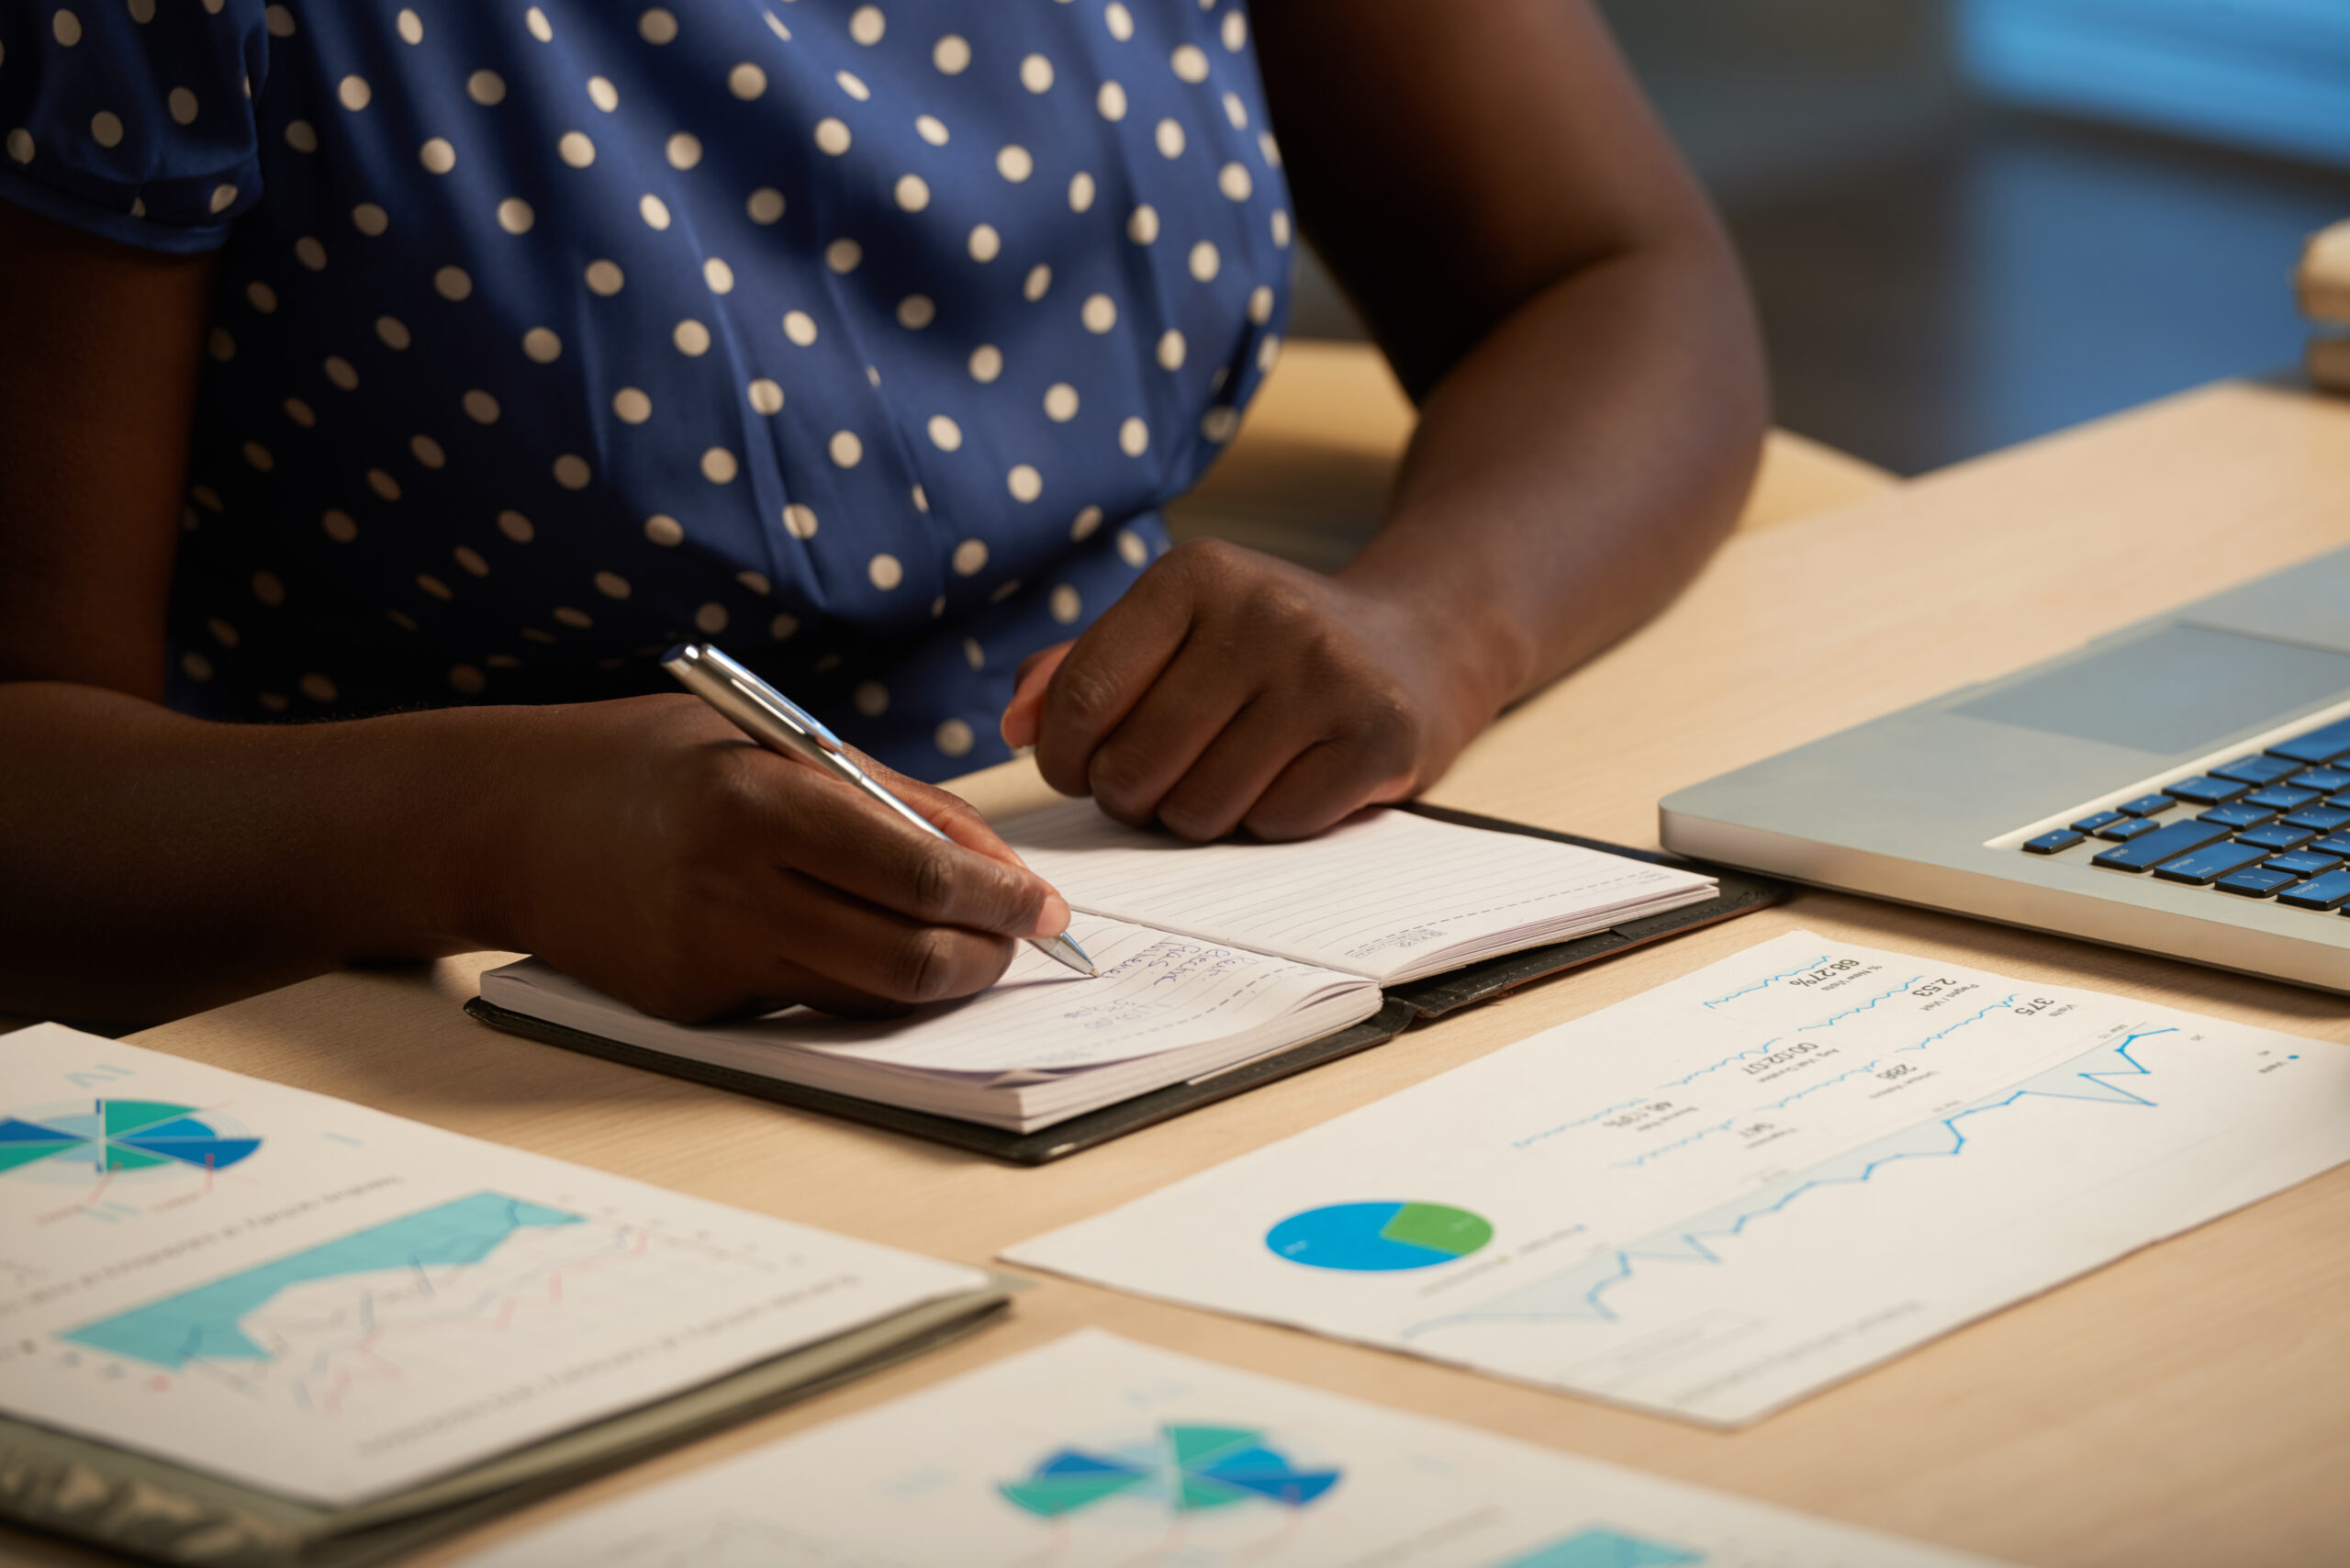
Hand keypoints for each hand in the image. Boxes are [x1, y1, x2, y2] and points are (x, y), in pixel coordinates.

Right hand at [474, 694, 1069, 1021]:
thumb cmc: (647, 760)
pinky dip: (860, 981)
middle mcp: (735, 889)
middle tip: (1023, 937)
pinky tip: (871, 945)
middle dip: (988, 953)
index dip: (1002, 897)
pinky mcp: (692, 1006)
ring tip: (968, 946)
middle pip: (907, 954)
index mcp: (760, 803)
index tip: (1049, 905)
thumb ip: (882, 794)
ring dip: (938, 978)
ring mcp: (710, 958)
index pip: (919, 871)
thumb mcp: (765, 742)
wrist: (502, 822)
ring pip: (869, 995)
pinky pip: (808, 1002)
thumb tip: (991, 857)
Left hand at [999, 539, 1500, 840]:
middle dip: (1133, 796)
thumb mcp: (1172, 630)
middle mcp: (1265, 612)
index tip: (1081, 770)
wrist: (1416, 643)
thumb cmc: (1264, 650)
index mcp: (1196, 574)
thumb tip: (1017, 725)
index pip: (1085, 698)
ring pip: (1201, 809)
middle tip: (1162, 780)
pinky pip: (1275, 826)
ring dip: (1199, 815)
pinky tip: (1289, 779)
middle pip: (1137, 767)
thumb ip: (1078, 669)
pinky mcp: (1379, 736)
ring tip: (1228, 775)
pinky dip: (1268, 822)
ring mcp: (1329, 674)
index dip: (1066, 759)